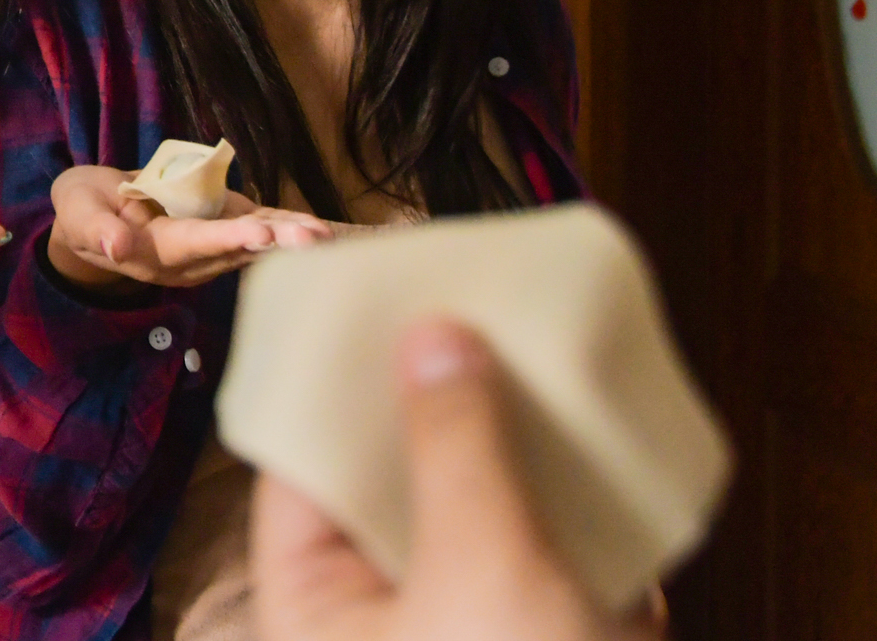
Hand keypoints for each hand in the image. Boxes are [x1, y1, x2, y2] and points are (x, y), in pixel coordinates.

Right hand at [45, 165, 330, 291]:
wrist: (95, 218)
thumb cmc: (82, 210)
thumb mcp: (76, 212)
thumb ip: (95, 230)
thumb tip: (115, 249)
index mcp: (154, 253)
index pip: (195, 244)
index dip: (228, 238)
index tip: (262, 234)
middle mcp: (190, 259)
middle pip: (238, 250)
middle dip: (278, 242)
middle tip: (317, 237)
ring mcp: (211, 248)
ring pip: (258, 244)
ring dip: (294, 239)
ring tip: (333, 234)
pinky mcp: (225, 231)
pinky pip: (264, 230)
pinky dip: (293, 229)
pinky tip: (329, 230)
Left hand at [250, 318, 665, 640]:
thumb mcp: (480, 573)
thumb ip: (454, 449)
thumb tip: (432, 333)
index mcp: (318, 605)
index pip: (300, 465)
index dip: (333, 381)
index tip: (375, 299)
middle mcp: (382, 615)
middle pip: (394, 479)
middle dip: (437, 400)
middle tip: (471, 305)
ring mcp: (470, 628)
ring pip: (481, 511)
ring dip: (516, 441)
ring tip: (539, 347)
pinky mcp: (554, 634)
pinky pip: (553, 550)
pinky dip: (579, 498)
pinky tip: (605, 429)